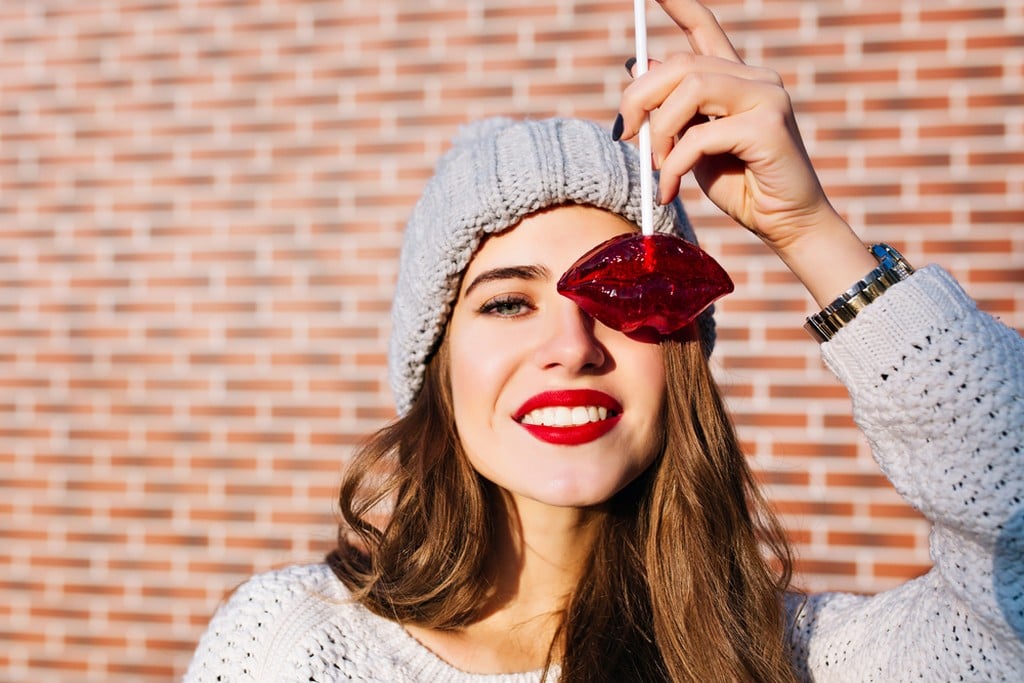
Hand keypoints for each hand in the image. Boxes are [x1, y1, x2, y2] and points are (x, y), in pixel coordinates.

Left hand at [616, 0, 876, 305]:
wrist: (783, 224)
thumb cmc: (740, 185)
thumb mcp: (693, 144)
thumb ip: (672, 108)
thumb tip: (637, 65)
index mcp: (736, 78)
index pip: (703, 26)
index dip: (677, 4)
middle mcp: (755, 77)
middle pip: (679, 62)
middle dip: (639, 98)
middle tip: (625, 135)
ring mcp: (767, 96)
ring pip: (689, 87)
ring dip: (659, 131)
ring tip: (657, 168)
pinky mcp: (769, 125)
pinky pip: (701, 134)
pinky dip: (675, 164)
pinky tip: (671, 190)